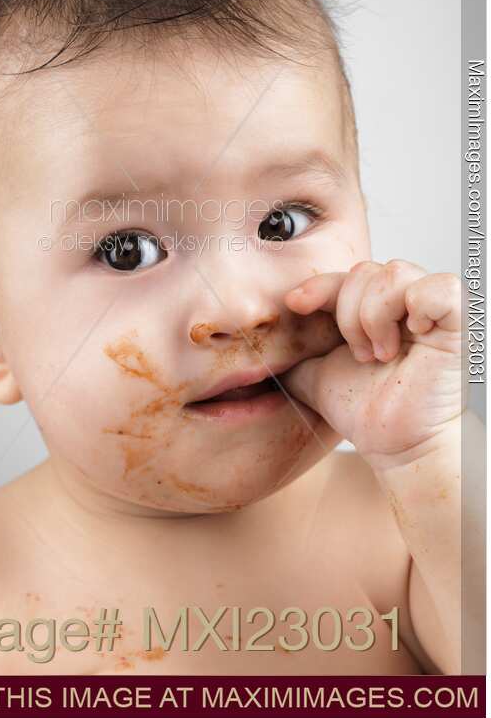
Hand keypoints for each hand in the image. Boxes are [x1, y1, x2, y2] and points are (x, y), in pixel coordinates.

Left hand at [280, 260, 461, 468]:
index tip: (294, 304)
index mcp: (373, 308)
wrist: (397, 447)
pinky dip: (420, 306)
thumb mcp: (314, 372)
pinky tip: (413, 335)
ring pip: (394, 273)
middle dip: (350, 315)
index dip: (317, 285)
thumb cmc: (366, 412)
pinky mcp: (459, 322)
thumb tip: (258, 342)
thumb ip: (292, 350)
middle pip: (365, 271)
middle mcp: (403, 302)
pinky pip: (440, 287)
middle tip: (360, 356)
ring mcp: (432, 309)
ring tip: (382, 354)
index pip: (343, 276)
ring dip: (376, 316)